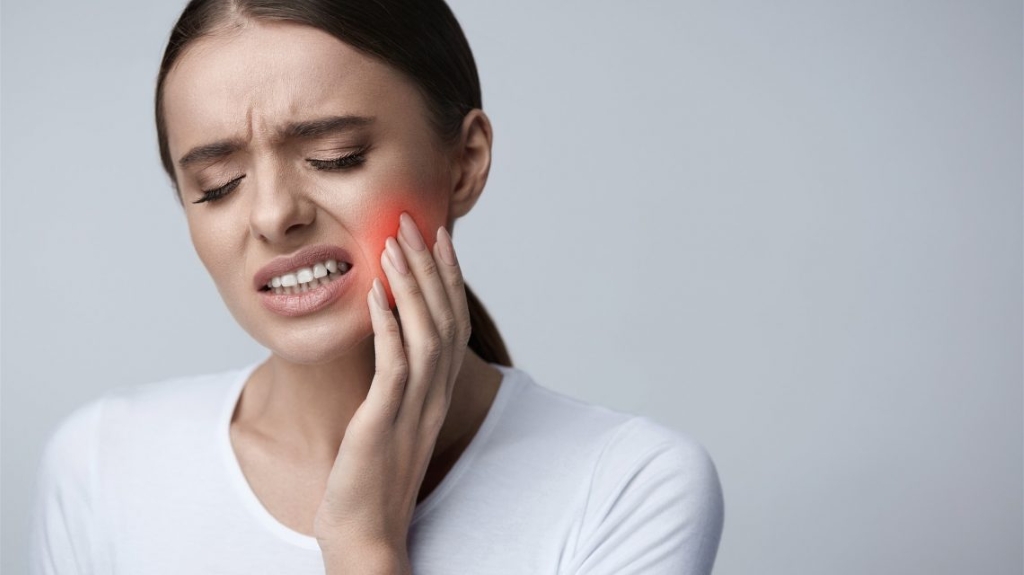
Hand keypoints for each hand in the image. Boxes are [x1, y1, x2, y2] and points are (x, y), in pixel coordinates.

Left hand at [313, 212, 471, 572]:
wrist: (368, 532)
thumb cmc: (373, 476)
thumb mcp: (392, 419)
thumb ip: (397, 381)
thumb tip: (387, 341)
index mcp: (439, 392)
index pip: (452, 321)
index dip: (447, 276)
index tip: (437, 237)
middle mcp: (435, 395)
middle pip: (445, 317)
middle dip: (429, 266)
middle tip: (412, 223)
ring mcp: (415, 408)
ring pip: (426, 333)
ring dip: (410, 285)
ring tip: (392, 246)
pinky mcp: (386, 421)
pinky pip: (394, 365)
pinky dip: (388, 325)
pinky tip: (375, 295)